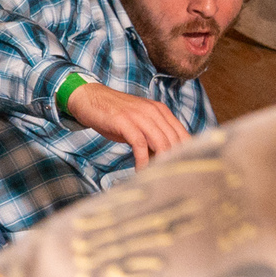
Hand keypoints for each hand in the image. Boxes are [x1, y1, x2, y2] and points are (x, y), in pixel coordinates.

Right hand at [65, 81, 190, 166]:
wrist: (88, 97)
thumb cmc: (113, 114)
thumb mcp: (138, 123)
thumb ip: (153, 137)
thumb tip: (166, 160)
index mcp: (161, 111)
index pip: (183, 135)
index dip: (187, 154)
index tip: (184, 170)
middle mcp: (154, 111)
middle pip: (174, 141)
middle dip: (174, 161)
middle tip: (171, 178)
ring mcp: (139, 115)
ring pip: (161, 143)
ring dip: (160, 163)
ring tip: (157, 177)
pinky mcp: (125, 121)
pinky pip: (140, 145)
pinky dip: (143, 161)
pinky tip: (140, 170)